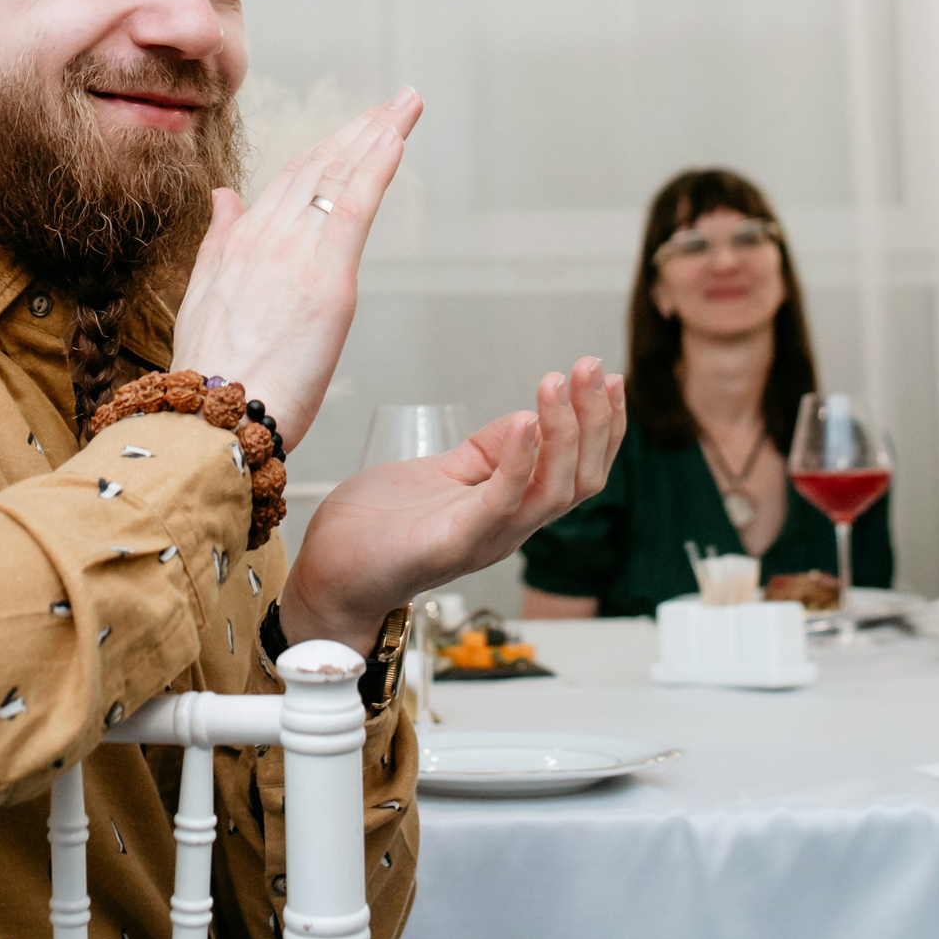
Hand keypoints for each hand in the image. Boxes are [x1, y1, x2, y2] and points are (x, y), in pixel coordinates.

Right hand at [170, 89, 421, 449]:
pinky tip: (396, 137)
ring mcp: (296, 252)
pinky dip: (377, 165)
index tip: (356, 126)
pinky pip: (354, 205)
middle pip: (320, 166)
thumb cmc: (211, 374)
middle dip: (360, 128)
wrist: (210, 417)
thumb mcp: (201, 296)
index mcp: (240, 242)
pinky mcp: (326, 277)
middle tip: (396, 100)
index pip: (292, 179)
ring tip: (405, 105)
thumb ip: (219, 240)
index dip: (328, 147)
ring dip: (377, 133)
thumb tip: (224, 198)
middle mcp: (267, 236)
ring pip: (339, 175)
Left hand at [280, 359, 624, 651]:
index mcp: (513, 509)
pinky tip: (523, 420)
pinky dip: (517, 461)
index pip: (580, 471)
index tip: (609, 378)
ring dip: (565, 433)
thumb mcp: (444, 474)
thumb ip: (486, 453)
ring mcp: (486, 538)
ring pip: (555, 493)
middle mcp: (511, 528)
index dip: (603, 428)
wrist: (330, 570)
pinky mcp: (452, 543)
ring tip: (558, 382)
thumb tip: (527, 418)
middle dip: (595, 421)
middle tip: (592, 368)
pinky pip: (500, 503)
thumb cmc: (381, 527)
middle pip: (581, 481)